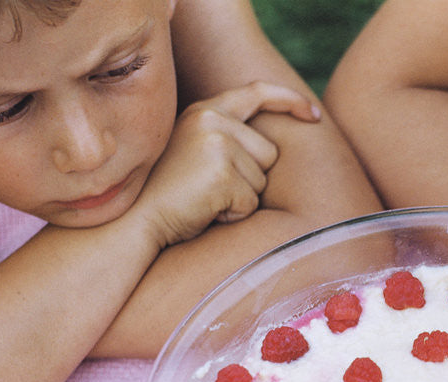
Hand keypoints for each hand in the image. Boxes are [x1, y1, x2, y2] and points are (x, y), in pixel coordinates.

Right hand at [134, 81, 319, 246]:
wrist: (133, 221)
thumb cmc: (168, 196)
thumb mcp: (196, 154)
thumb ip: (226, 141)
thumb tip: (271, 150)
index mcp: (204, 111)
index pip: (256, 93)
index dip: (289, 101)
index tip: (313, 114)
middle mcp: (211, 120)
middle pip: (269, 154)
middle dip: (250, 180)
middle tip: (209, 190)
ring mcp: (216, 144)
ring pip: (262, 181)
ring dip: (240, 200)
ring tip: (204, 200)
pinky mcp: (222, 173)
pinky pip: (251, 204)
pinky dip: (233, 216)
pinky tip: (204, 212)